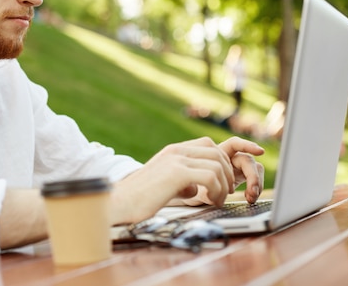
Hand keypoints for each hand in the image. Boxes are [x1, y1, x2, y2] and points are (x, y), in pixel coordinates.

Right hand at [112, 137, 262, 223]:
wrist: (120, 203)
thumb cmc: (140, 198)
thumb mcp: (164, 182)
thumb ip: (181, 179)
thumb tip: (195, 188)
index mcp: (172, 151)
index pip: (208, 145)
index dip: (222, 161)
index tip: (225, 181)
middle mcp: (175, 151)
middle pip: (216, 152)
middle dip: (227, 174)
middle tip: (225, 192)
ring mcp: (176, 160)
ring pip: (216, 165)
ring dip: (223, 186)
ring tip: (216, 200)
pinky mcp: (176, 173)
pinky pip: (210, 176)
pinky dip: (216, 191)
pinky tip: (210, 201)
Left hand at [180, 136, 264, 205]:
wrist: (182, 193)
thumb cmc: (183, 184)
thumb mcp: (188, 182)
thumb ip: (200, 184)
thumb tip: (210, 192)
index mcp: (215, 153)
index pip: (234, 144)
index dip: (247, 145)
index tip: (260, 151)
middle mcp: (226, 159)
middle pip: (246, 160)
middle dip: (252, 175)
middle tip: (251, 191)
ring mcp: (233, 168)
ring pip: (254, 169)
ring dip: (256, 182)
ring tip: (251, 197)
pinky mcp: (238, 179)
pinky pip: (253, 180)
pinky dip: (254, 188)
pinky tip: (250, 198)